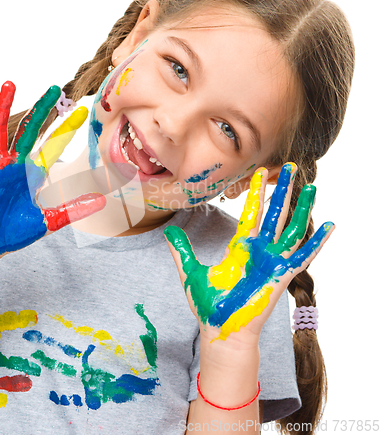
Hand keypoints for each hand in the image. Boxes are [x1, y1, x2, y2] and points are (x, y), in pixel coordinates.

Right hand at [0, 81, 105, 257]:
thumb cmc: (15, 232)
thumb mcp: (49, 221)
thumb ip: (72, 210)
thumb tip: (101, 202)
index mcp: (34, 173)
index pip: (54, 145)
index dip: (67, 129)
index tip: (82, 112)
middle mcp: (17, 164)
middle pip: (31, 130)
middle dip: (43, 109)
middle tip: (55, 88)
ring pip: (2, 131)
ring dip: (3, 107)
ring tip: (10, 84)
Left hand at [164, 163, 332, 343]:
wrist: (220, 329)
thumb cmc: (209, 304)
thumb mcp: (191, 271)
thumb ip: (182, 250)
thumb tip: (167, 232)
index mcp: (240, 246)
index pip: (251, 212)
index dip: (256, 192)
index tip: (260, 172)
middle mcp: (258, 249)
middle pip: (273, 213)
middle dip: (281, 190)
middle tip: (288, 167)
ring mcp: (272, 261)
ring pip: (291, 228)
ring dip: (302, 208)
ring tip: (312, 187)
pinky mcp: (282, 276)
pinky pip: (304, 256)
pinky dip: (317, 242)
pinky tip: (329, 226)